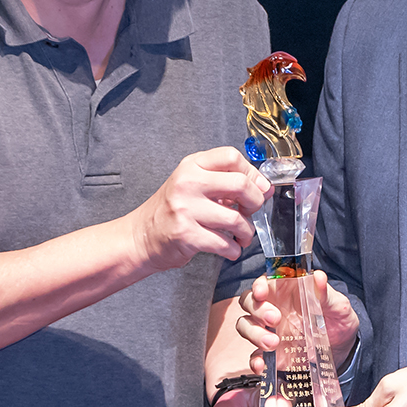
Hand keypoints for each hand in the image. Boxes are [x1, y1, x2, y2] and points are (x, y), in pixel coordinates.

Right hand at [129, 148, 268, 270]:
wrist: (141, 235)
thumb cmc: (172, 210)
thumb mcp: (194, 184)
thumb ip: (226, 182)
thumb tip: (265, 188)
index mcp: (191, 165)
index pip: (231, 157)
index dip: (253, 173)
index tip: (259, 187)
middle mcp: (187, 183)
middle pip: (240, 184)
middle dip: (255, 202)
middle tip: (251, 212)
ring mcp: (185, 209)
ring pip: (236, 219)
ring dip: (246, 232)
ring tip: (241, 235)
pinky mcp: (186, 235)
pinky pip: (224, 243)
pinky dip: (234, 249)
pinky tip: (229, 248)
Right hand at [235, 270, 359, 373]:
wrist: (343, 350)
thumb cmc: (337, 320)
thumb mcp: (338, 306)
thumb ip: (326, 294)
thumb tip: (319, 277)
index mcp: (287, 290)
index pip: (266, 281)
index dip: (259, 284)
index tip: (262, 291)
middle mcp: (272, 307)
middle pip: (249, 301)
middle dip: (257, 309)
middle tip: (275, 319)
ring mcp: (268, 330)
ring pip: (245, 325)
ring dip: (254, 333)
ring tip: (273, 343)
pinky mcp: (270, 352)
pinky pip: (254, 355)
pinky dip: (254, 360)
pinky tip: (261, 364)